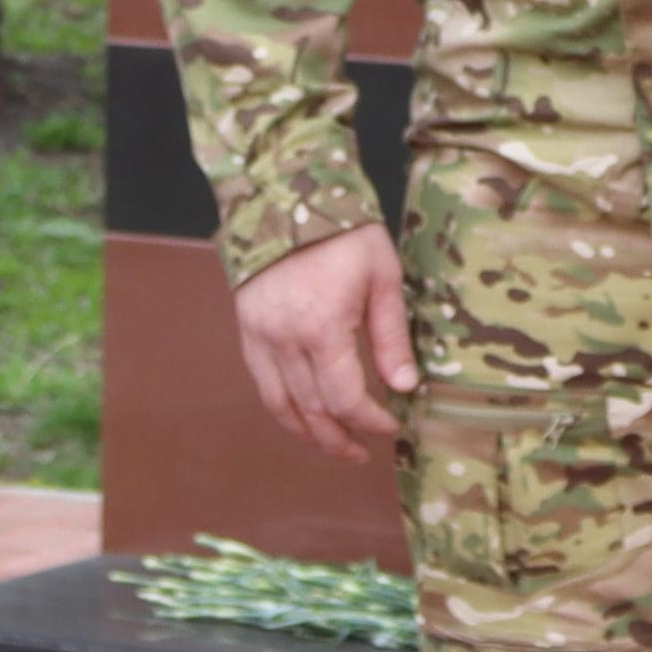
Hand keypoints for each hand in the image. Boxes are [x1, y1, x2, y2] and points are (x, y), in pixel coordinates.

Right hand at [230, 222, 414, 465]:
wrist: (287, 197)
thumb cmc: (344, 234)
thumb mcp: (383, 279)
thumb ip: (391, 337)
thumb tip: (404, 387)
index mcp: (322, 329)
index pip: (346, 398)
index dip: (370, 421)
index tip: (392, 427)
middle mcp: (284, 340)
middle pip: (311, 409)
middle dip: (340, 437)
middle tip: (364, 454)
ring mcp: (260, 336)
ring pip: (280, 404)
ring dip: (308, 432)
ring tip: (334, 446)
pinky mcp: (246, 329)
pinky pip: (262, 382)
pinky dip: (282, 407)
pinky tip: (303, 416)